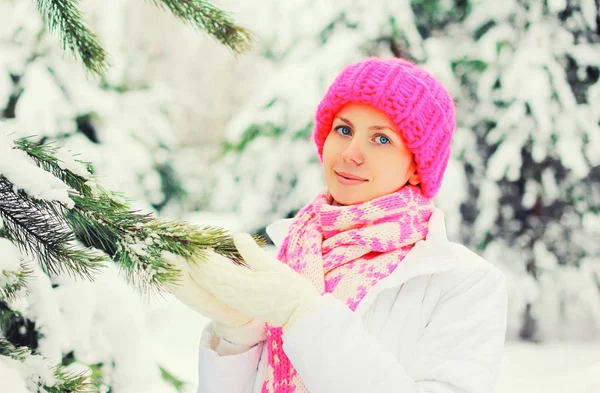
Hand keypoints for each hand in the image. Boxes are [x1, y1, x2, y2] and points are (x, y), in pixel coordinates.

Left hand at [191, 233, 326, 333]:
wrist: (299, 315)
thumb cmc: (291, 289)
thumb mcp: (273, 267)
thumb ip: (252, 253)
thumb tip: (236, 235)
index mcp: (241, 285)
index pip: (210, 269)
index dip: (198, 255)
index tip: (188, 240)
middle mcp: (232, 295)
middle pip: (203, 277)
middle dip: (188, 263)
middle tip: (174, 248)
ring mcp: (232, 300)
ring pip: (206, 284)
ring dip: (194, 270)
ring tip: (183, 256)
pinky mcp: (235, 302)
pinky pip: (214, 288)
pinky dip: (205, 277)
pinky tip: (202, 267)